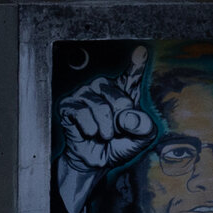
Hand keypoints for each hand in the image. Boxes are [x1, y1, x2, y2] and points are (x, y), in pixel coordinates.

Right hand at [56, 51, 158, 212]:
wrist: (95, 161)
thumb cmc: (117, 145)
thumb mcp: (139, 140)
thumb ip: (144, 128)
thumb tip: (130, 118)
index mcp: (124, 91)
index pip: (132, 75)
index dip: (136, 63)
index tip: (141, 52)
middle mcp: (104, 87)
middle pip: (120, 98)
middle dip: (121, 121)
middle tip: (117, 132)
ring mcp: (86, 94)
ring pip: (100, 106)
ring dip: (105, 128)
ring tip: (104, 135)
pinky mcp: (69, 105)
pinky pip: (81, 112)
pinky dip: (89, 127)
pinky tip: (91, 132)